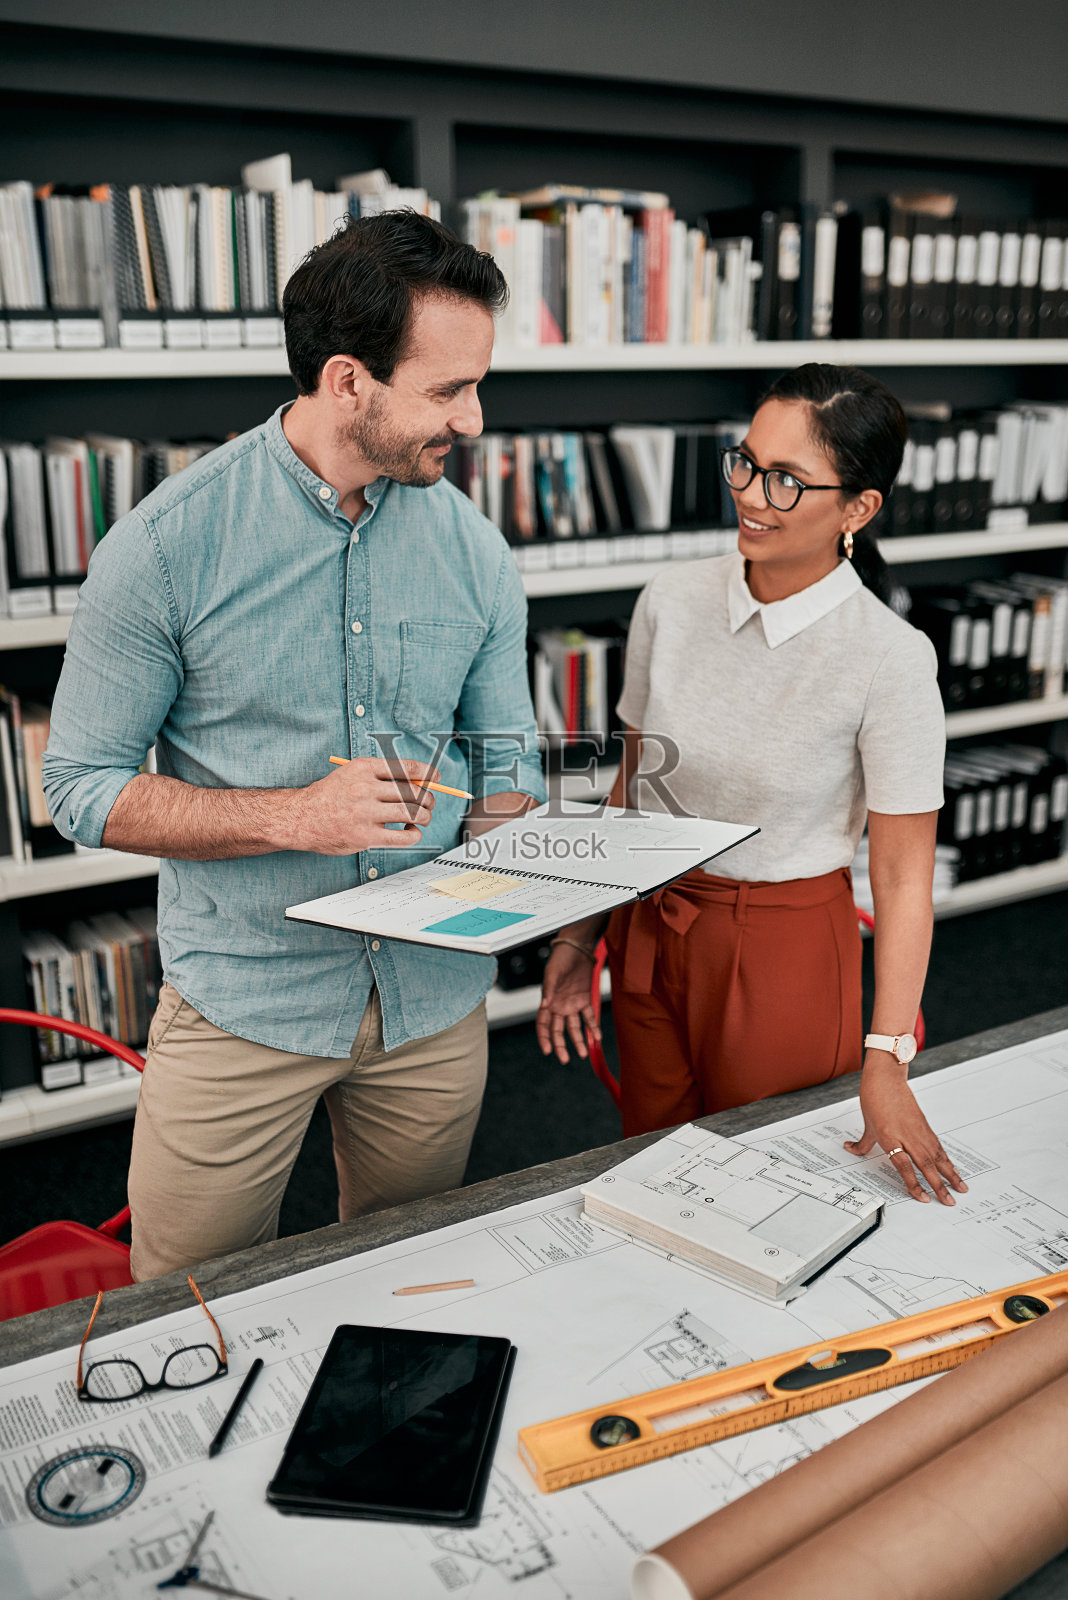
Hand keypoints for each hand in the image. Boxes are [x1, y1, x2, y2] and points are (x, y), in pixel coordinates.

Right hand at [286, 758, 437, 853]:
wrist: (301, 818)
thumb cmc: (331, 796)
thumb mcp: (352, 774)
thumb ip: (381, 776)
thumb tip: (420, 783)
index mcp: (364, 768)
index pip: (407, 768)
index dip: (428, 774)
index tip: (435, 779)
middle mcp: (365, 788)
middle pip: (414, 792)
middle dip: (429, 799)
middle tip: (428, 804)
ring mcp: (365, 813)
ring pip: (412, 813)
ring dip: (424, 817)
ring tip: (421, 819)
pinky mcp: (366, 837)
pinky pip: (403, 836)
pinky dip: (414, 835)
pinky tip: (410, 832)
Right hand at [536, 942, 600, 1063]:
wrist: (577, 949)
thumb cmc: (560, 959)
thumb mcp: (552, 973)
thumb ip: (549, 990)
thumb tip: (545, 1005)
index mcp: (548, 1002)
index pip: (543, 1025)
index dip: (544, 1038)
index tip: (548, 1051)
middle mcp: (559, 1006)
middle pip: (558, 1030)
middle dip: (561, 1045)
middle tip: (564, 1059)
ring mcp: (572, 1004)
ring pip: (574, 1027)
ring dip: (578, 1040)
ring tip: (583, 1053)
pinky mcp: (585, 999)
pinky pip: (589, 1016)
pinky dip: (593, 1026)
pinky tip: (597, 1037)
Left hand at [844, 1055, 967, 1204]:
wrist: (886, 1078)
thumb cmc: (874, 1099)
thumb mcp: (867, 1124)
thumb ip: (862, 1143)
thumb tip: (850, 1149)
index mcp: (889, 1136)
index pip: (903, 1165)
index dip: (913, 1183)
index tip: (922, 1198)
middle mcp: (906, 1135)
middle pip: (925, 1164)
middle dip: (939, 1185)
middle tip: (949, 1202)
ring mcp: (918, 1130)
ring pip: (936, 1156)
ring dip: (950, 1174)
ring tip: (961, 1189)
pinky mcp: (925, 1126)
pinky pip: (938, 1147)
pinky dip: (947, 1160)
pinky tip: (953, 1170)